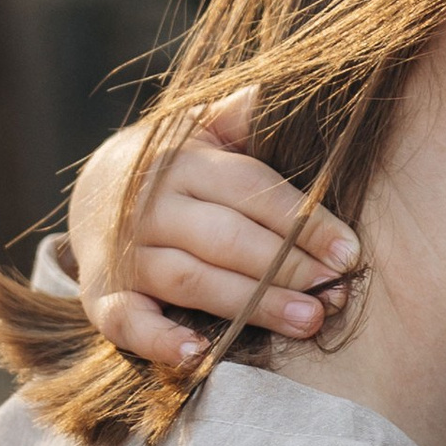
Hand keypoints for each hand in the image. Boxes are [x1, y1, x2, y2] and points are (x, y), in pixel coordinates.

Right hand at [70, 89, 354, 368]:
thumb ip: (244, 117)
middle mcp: (150, 205)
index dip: (303, 222)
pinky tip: (199, 356)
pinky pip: (126, 322)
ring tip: (307, 321)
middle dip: (287, 268)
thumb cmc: (177, 167)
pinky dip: (159, 341)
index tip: (350, 252)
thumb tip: (286, 90)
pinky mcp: (103, 296)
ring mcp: (124, 252)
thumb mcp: (205, 130)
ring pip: (190, 279)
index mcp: (183, 161)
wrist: (95, 193)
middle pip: (226, 238)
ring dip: (250, 304)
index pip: (251, 190)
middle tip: (336, 294)